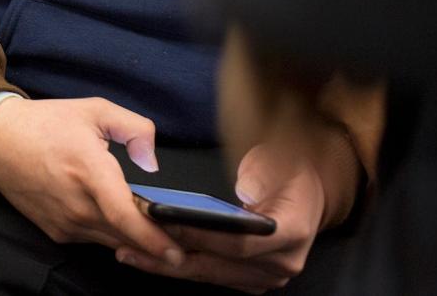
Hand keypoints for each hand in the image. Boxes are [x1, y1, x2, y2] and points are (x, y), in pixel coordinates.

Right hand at [0, 96, 182, 264]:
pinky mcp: (57, 232)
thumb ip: (135, 129)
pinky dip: (110, 232)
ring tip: (145, 220)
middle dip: (154, 239)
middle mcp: (76, 203)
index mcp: (88, 169)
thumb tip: (151, 163)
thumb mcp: (95, 110)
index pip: (124, 216)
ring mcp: (65, 221)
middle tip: (175, 233)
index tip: (175, 252)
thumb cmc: (46, 124)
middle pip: (126, 235)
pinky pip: (94, 239)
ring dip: (132, 236)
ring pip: (112, 241)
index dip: (153, 239)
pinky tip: (113, 214)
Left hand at [114, 140, 331, 292]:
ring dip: (167, 265)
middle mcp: (282, 262)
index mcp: (291, 232)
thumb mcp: (279, 158)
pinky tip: (148, 256)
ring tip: (129, 252)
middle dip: (171, 254)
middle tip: (131, 242)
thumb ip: (262, 173)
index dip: (199, 235)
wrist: (307, 191)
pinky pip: (210, 275)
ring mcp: (267, 275)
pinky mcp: (251, 279)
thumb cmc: (288, 169)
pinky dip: (179, 266)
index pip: (238, 242)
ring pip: (209, 275)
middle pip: (218, 265)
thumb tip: (245, 193)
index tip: (164, 222)